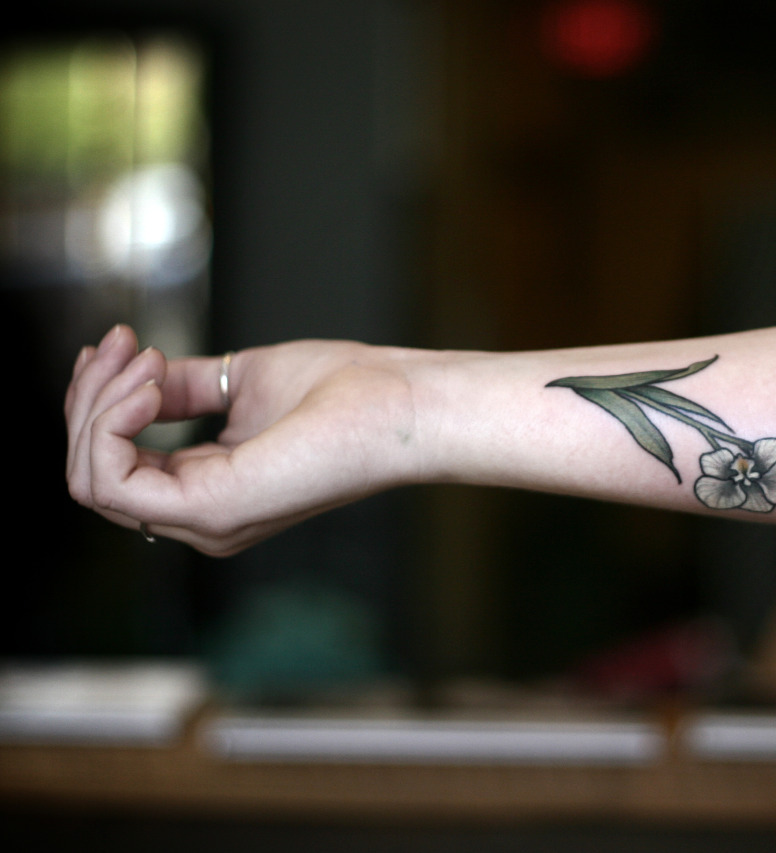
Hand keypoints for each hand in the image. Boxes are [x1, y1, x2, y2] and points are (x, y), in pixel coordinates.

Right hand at [65, 325, 423, 554]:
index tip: (116, 343)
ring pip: (89, 478)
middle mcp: (202, 519)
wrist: (399, 401)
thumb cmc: (347, 390)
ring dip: (96, 403)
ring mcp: (205, 522)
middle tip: (119, 341)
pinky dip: (110, 421)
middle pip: (91, 473)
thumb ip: (184, 389)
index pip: (114, 466)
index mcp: (212, 492)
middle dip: (87, 398)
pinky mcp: (212, 509)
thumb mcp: (243, 382)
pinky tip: (146, 383)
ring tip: (140, 356)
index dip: (97, 404)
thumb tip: (134, 378)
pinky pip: (111, 479)